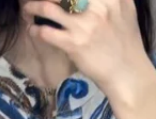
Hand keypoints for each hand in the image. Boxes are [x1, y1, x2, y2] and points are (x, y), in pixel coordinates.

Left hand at [23, 0, 155, 98]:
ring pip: (49, 7)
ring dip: (34, 6)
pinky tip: (34, 30)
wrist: (127, 74)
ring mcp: (84, 25)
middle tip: (38, 0)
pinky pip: (48, 33)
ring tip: (28, 8)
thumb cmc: (127, 43)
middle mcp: (97, 6)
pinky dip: (37, 30)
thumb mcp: (126, 9)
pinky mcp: (74, 44)